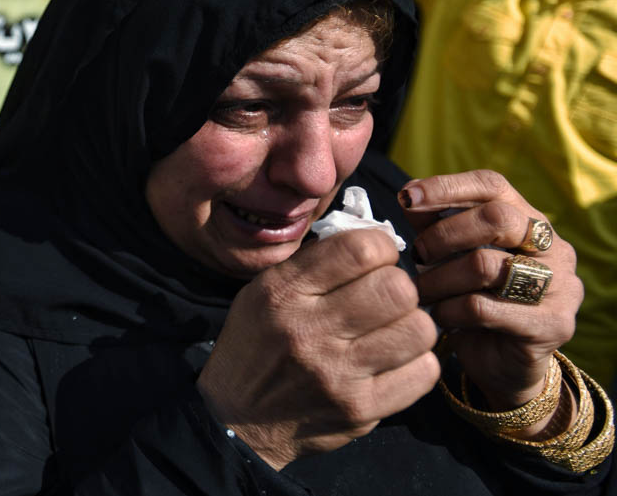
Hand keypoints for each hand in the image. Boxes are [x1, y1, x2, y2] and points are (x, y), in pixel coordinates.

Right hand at [198, 229, 439, 469]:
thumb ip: (313, 265)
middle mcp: (308, 330)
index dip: (382, 247)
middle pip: (397, 287)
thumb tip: (373, 242)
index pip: (358, 249)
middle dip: (400, 287)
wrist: (238, 420)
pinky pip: (423, 372)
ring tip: (394, 330)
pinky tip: (396, 361)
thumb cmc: (257, 346)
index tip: (378, 258)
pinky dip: (418, 363)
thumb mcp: (264, 293)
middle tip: (387, 298)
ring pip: (419, 328)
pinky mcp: (360, 409)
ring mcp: (337, 374)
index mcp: (282, 293)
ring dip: (413, 325)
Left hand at [402, 170, 581, 435]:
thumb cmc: (471, 298)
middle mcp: (554, 247)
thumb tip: (410, 198)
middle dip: (444, 234)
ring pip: (486, 265)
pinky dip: (450, 310)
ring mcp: (560, 285)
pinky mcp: (552, 324)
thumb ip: (434, 225)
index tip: (407, 197)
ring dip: (439, 278)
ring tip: (419, 291)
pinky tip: (439, 317)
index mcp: (530, 220)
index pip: (493, 185)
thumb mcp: (451, 256)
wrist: (503, 364)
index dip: (447, 187)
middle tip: (418, 254)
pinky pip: (483, 308)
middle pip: (497, 218)